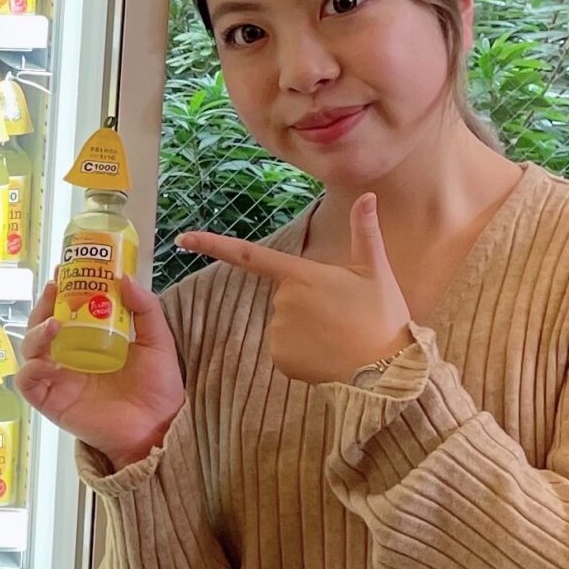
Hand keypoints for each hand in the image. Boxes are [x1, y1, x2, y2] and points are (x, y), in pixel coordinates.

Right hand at [17, 268, 186, 471]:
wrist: (159, 429)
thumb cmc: (158, 388)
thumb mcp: (157, 341)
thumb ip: (145, 309)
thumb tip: (125, 277)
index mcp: (91, 339)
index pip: (67, 308)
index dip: (62, 289)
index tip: (66, 269)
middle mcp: (70, 356)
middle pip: (41, 324)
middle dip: (43, 305)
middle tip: (56, 289)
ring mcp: (59, 378)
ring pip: (29, 349)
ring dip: (36, 332)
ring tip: (55, 324)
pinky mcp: (53, 402)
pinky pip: (28, 383)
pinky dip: (30, 371)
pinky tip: (47, 363)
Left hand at [175, 192, 410, 385]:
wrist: (386, 372)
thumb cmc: (383, 318)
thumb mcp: (375, 271)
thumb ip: (365, 233)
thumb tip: (368, 196)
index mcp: (301, 275)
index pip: (248, 255)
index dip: (213, 245)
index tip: (182, 238)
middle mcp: (282, 301)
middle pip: (283, 296)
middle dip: (308, 304)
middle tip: (342, 315)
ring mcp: (278, 331)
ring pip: (284, 324)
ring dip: (306, 329)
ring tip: (339, 335)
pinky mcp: (279, 358)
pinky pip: (284, 349)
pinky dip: (303, 353)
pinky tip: (328, 354)